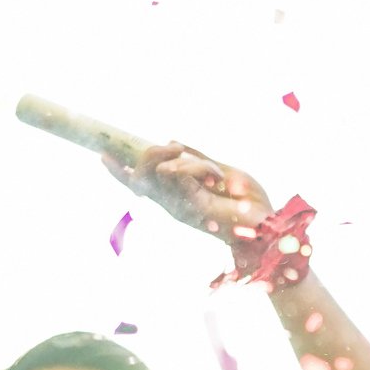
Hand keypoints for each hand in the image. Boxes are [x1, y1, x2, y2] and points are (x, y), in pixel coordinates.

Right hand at [106, 141, 273, 250]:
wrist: (268, 227)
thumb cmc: (249, 202)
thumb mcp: (221, 171)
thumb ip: (196, 158)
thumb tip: (172, 141)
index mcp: (177, 196)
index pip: (139, 183)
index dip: (118, 171)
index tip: (101, 155)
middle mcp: (173, 204)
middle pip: (140, 173)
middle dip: (154, 151)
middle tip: (178, 148)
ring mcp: (179, 207)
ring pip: (161, 168)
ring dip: (189, 160)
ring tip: (214, 173)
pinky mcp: (189, 206)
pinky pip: (180, 172)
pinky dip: (200, 166)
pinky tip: (218, 178)